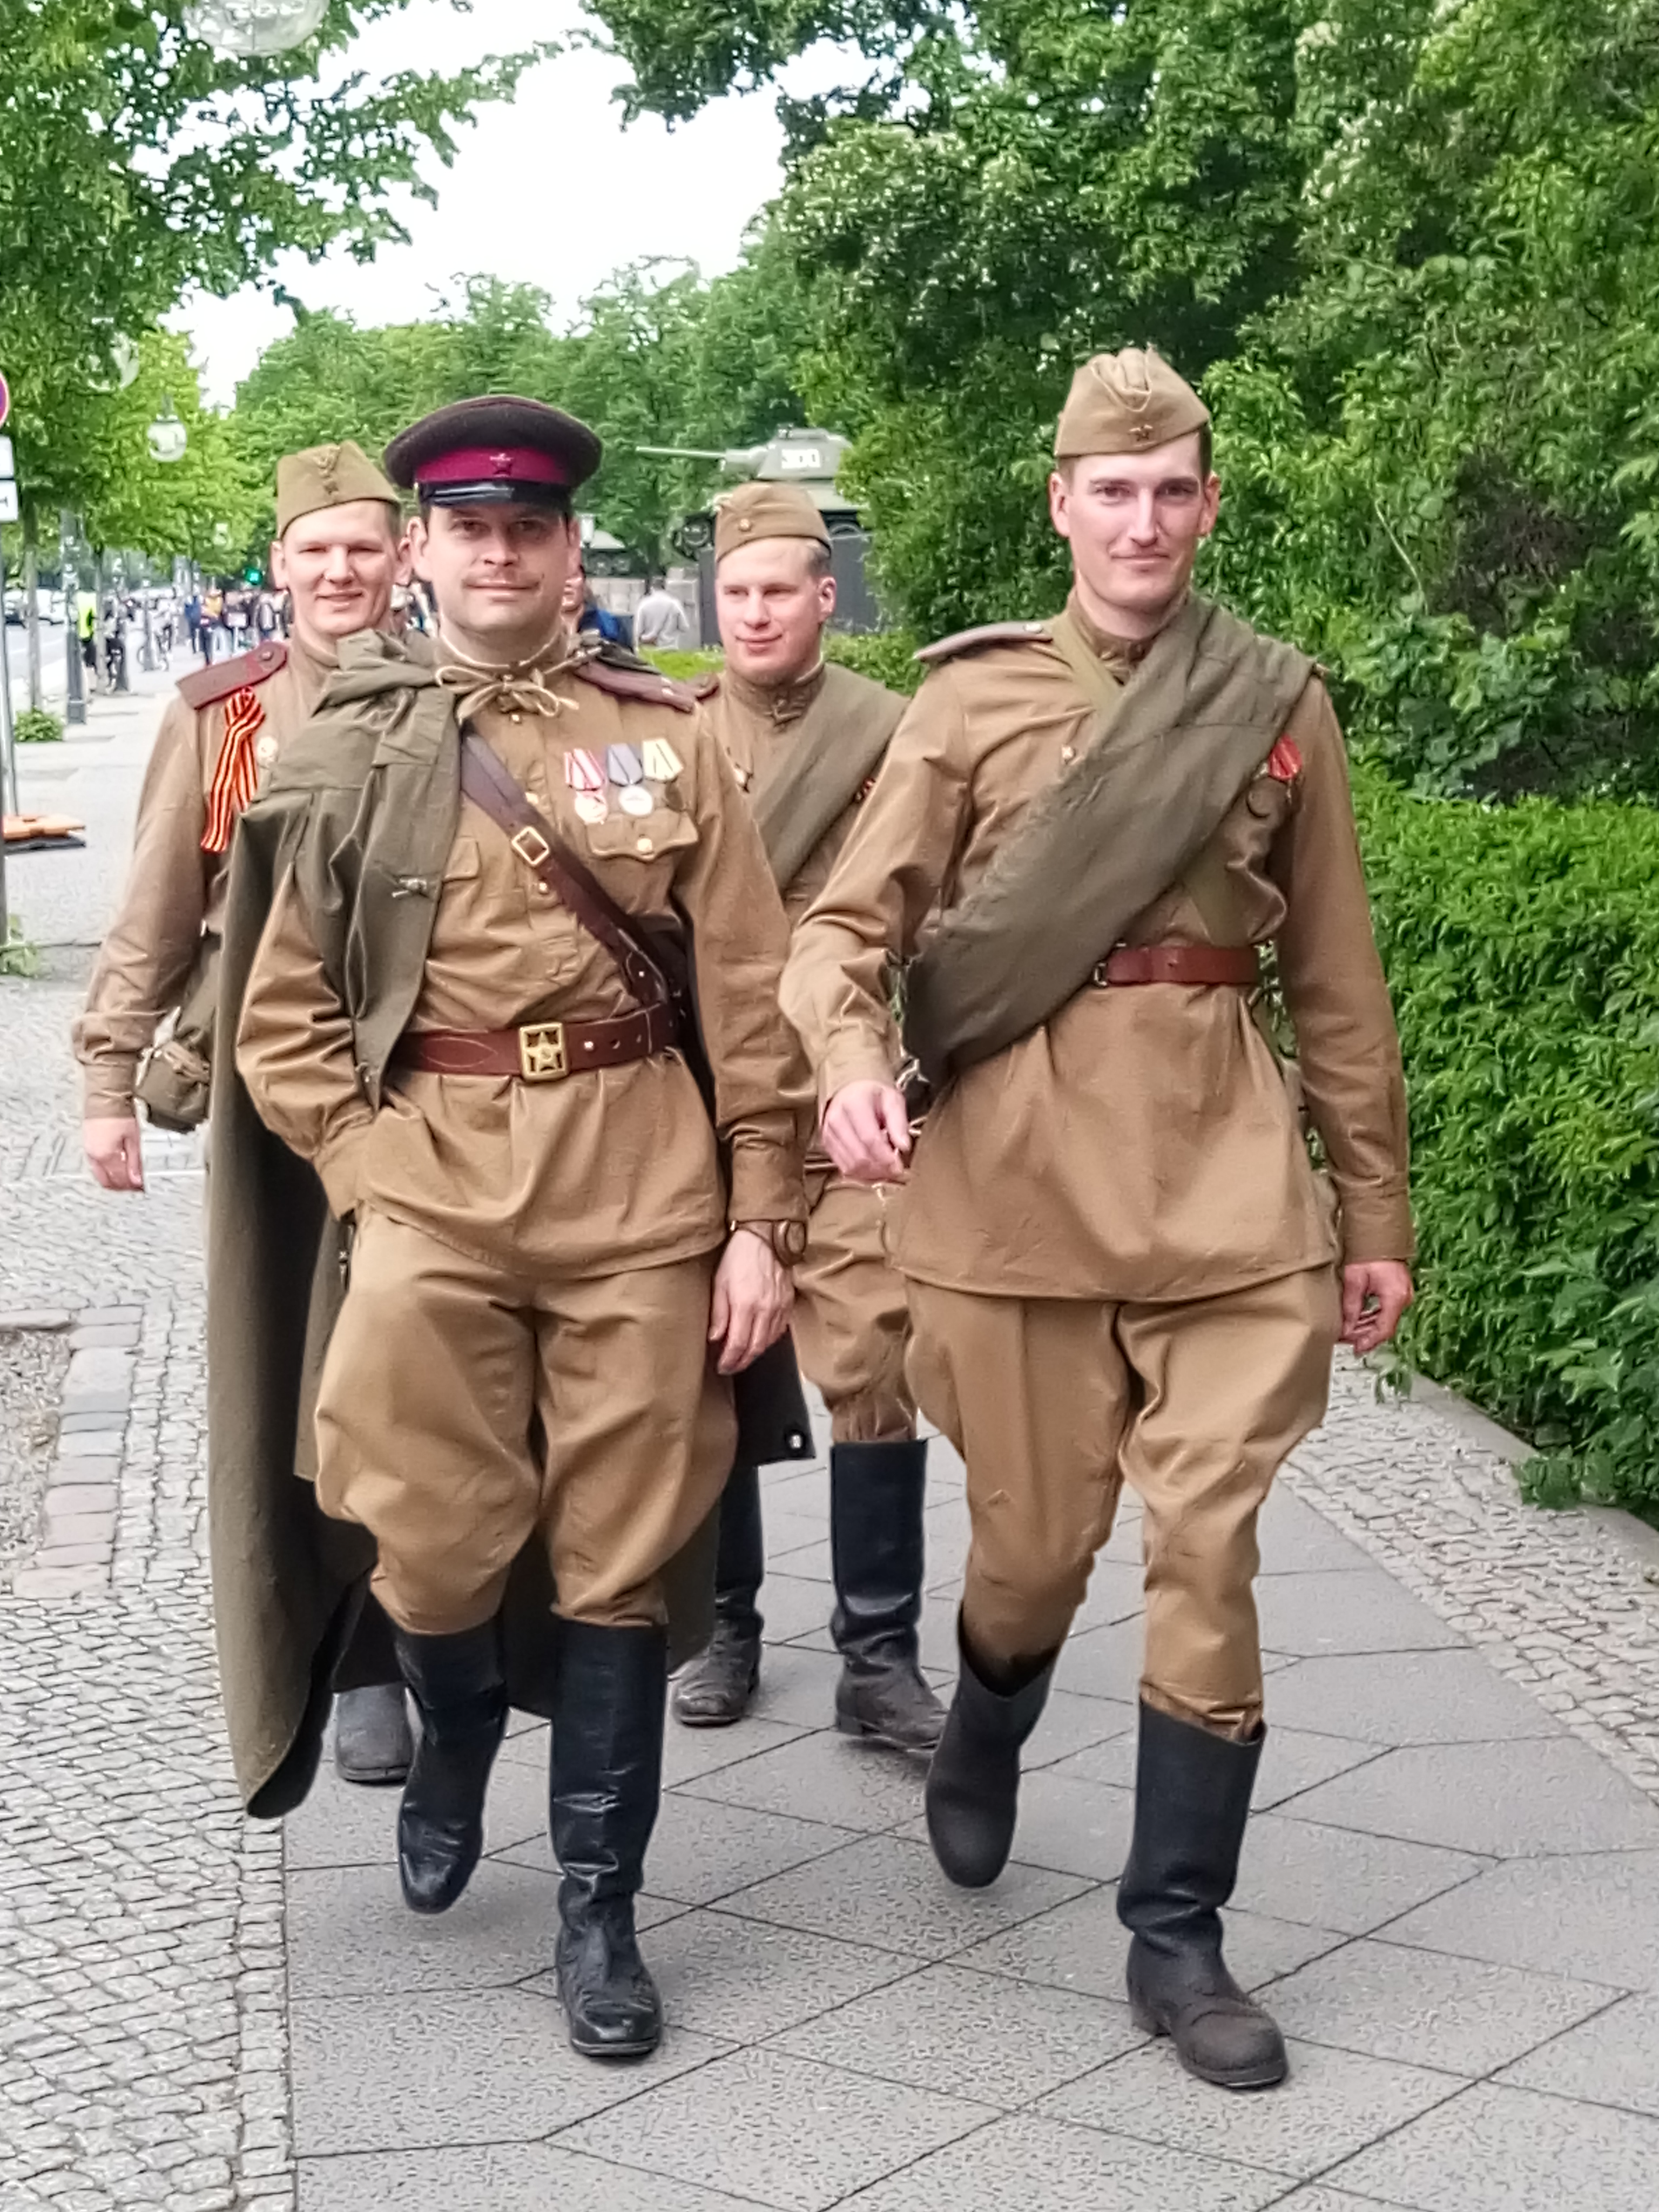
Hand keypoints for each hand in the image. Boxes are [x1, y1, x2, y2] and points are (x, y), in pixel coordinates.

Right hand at [84, 1115, 144, 1191]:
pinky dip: (107, 1171)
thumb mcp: (133, 1139)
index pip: (119, 1180)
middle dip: (122, 1186)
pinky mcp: (88, 1146)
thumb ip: (135, 1162)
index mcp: (106, 1156)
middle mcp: (95, 1157)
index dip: (132, 1187)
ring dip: (114, 1180)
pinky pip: (96, 1166)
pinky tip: (117, 1167)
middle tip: (136, 1185)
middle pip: (108, 1182)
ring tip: (128, 1177)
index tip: (142, 1187)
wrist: (104, 1098)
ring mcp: (89, 1152)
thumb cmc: (119, 1114)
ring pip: (101, 1175)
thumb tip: (137, 1181)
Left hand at [709, 1227, 793, 1374]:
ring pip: (769, 1342)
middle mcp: (765, 1310)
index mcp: (745, 1305)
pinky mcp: (788, 1302)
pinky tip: (760, 1341)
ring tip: (743, 1357)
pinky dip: (769, 1340)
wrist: (764, 1237)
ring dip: (755, 1354)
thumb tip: (715, 1338)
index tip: (722, 1366)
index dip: (730, 1360)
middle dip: (742, 1362)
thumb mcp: (720, 1283)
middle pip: (755, 1348)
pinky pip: (780, 1330)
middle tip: (731, 1367)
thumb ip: (718, 1313)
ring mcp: (779, 1307)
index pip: (738, 1344)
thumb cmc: (739, 1256)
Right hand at [821, 1080, 912, 1184]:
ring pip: (851, 1166)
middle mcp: (837, 1119)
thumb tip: (903, 1146)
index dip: (885, 1157)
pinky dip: (861, 1174)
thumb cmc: (873, 1095)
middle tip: (895, 1170)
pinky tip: (873, 1170)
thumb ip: (899, 1123)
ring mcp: (829, 1133)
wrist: (852, 1091)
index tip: (898, 1165)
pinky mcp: (827, 1144)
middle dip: (880, 1168)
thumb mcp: (892, 1100)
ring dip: (872, 1174)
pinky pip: (844, 1168)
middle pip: (859, 1156)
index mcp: (854, 1104)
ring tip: (886, 1170)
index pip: (869, 1139)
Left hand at [1341, 1260, 1412, 1354]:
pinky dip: (1371, 1317)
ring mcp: (1402, 1295)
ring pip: (1384, 1319)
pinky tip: (1357, 1321)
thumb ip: (1350, 1306)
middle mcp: (1403, 1297)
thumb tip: (1346, 1327)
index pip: (1384, 1329)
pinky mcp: (1397, 1292)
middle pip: (1384, 1326)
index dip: (1369, 1341)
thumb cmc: (1369, 1252)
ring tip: (1348, 1332)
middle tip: (1345, 1340)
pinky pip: (1385, 1310)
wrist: (1379, 1234)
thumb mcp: (1355, 1280)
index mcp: (1395, 1297)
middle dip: (1364, 1335)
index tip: (1356, 1348)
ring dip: (1366, 1327)